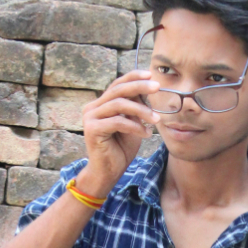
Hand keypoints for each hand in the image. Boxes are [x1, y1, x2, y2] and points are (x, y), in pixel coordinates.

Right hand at [77, 70, 160, 196]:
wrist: (108, 173)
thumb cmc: (120, 149)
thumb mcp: (132, 124)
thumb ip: (135, 108)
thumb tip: (148, 89)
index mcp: (101, 104)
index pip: (117, 84)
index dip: (133, 77)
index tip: (151, 75)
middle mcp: (92, 108)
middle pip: (118, 90)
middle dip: (140, 86)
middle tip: (157, 87)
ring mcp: (90, 118)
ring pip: (119, 104)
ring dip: (141, 110)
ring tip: (156, 120)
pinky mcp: (92, 130)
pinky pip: (118, 121)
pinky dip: (135, 126)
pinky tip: (146, 134)